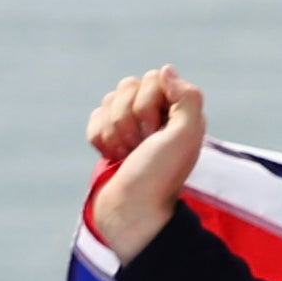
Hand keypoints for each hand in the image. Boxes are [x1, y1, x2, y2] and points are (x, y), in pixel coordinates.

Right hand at [84, 66, 209, 261]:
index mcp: (179, 112)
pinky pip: (95, 117)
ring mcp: (132, 125)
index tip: (155, 134)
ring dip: (114, 131)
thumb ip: (186, 98)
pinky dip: (100, 138)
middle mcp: (158, 115)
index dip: (148, 104)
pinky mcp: (109, 136)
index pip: (153, 78)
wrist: (130, 210)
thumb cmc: (159, 176)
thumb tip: (166, 70)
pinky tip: (113, 158)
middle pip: (127, 85)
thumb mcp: (185, 136)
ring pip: (109, 100)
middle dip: (128, 118)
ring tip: (128, 156)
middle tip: (141, 147)